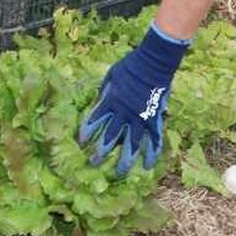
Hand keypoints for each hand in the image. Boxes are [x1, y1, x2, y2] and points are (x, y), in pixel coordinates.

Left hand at [79, 23, 190, 175]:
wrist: (153, 62)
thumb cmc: (130, 66)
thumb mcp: (110, 76)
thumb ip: (104, 93)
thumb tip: (98, 104)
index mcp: (110, 102)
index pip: (94, 121)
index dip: (87, 133)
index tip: (81, 143)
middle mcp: (123, 113)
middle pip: (110, 138)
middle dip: (101, 153)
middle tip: (94, 164)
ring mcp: (140, 118)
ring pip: (132, 145)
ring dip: (125, 160)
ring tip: (120, 173)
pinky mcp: (154, 119)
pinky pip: (153, 139)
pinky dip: (151, 153)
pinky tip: (148, 165)